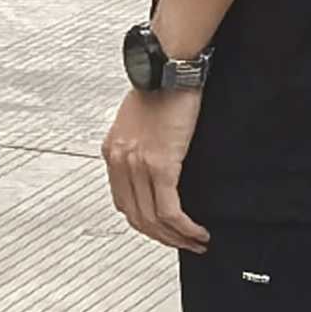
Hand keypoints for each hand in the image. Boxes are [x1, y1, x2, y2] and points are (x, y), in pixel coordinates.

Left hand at [105, 83, 208, 250]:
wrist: (170, 67)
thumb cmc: (162, 84)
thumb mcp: (141, 118)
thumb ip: (141, 143)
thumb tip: (156, 161)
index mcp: (113, 151)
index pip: (123, 201)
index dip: (144, 222)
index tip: (163, 230)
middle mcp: (119, 161)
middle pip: (136, 217)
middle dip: (161, 237)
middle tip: (183, 244)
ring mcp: (137, 166)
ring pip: (153, 220)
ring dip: (176, 237)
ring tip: (196, 242)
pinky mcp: (160, 165)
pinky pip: (170, 211)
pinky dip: (184, 228)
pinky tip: (197, 232)